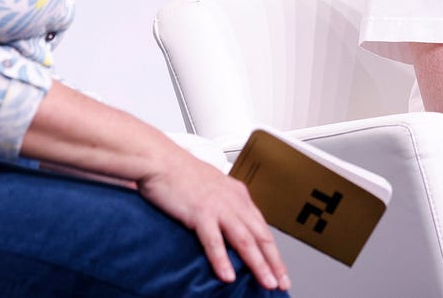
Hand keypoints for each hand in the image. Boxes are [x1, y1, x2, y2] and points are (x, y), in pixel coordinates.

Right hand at [136, 142, 290, 292]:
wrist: (160, 159)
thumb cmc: (179, 173)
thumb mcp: (211, 187)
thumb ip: (223, 204)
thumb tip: (228, 225)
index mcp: (237, 194)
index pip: (261, 227)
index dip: (272, 251)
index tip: (279, 269)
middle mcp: (233, 200)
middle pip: (260, 236)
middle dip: (274, 262)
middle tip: (282, 282)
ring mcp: (218, 207)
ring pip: (245, 240)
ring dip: (258, 264)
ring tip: (266, 283)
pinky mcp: (200, 212)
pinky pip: (214, 241)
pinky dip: (222, 260)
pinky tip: (228, 276)